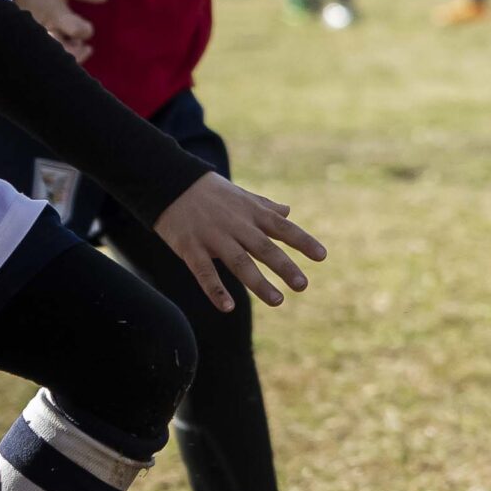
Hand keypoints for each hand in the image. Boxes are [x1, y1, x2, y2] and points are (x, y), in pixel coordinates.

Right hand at [17, 0, 106, 62]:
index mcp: (54, 15)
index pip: (78, 30)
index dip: (86, 30)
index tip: (85, 26)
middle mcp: (45, 31)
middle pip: (66, 52)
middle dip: (77, 51)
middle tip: (79, 43)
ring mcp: (36, 41)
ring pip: (56, 60)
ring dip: (69, 57)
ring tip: (74, 48)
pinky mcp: (30, 47)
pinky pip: (47, 61)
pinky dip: (59, 61)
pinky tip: (67, 53)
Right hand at [152, 173, 329, 312]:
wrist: (167, 182)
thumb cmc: (210, 192)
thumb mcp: (242, 195)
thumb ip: (265, 207)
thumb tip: (288, 211)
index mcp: (251, 213)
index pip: (283, 228)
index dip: (303, 241)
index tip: (322, 256)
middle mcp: (236, 225)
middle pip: (265, 248)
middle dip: (285, 267)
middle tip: (303, 285)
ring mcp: (213, 237)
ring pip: (239, 263)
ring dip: (259, 283)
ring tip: (278, 301)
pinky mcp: (190, 248)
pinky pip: (204, 272)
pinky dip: (216, 290)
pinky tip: (228, 308)